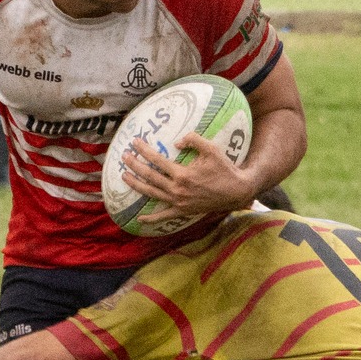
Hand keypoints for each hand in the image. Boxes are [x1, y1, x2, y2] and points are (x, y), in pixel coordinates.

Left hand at [123, 135, 255, 225]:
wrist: (236, 191)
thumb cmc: (224, 168)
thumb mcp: (211, 149)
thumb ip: (193, 140)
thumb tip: (175, 142)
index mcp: (182, 174)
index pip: (157, 160)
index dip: (144, 150)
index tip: (134, 142)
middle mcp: (177, 190)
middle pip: (149, 176)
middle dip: (134, 165)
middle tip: (124, 156)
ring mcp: (179, 202)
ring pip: (151, 193)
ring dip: (136, 185)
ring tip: (124, 176)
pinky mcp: (183, 211)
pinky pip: (164, 216)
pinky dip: (151, 219)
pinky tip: (139, 219)